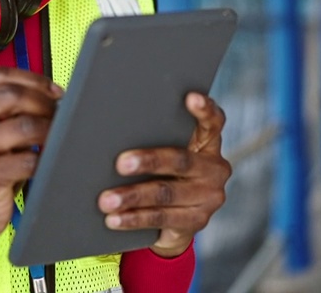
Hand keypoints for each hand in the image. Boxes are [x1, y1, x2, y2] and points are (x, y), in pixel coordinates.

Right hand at [0, 67, 62, 273]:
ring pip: (23, 126)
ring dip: (48, 132)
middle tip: (58, 117)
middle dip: (43, 103)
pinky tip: (44, 165)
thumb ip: (5, 114)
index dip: (33, 79)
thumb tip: (51, 97)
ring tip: (55, 141)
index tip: (54, 92)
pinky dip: (42, 161)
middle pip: (10, 94)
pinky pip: (25, 161)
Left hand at [97, 92, 230, 257]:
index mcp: (207, 144)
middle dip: (149, 161)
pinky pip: (162, 218)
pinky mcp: (197, 221)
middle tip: (120, 163)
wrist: (174, 223)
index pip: (213, 122)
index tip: (190, 97)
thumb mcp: (163, 151)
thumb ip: (150, 135)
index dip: (205, 109)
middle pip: (181, 160)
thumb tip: (106, 121)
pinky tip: (114, 219)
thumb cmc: (162, 174)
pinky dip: (134, 218)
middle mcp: (214, 169)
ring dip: (133, 196)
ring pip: (166, 193)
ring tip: (106, 199)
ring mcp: (208, 197)